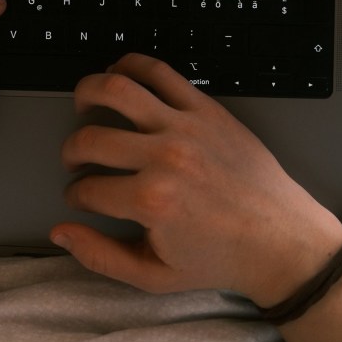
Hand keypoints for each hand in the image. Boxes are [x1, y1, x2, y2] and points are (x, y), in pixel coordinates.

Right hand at [51, 53, 341, 306]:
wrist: (281, 239)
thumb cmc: (221, 258)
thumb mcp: (155, 276)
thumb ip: (100, 257)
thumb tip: (60, 232)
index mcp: (151, 202)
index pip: (87, 188)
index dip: (75, 195)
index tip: (80, 196)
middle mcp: (165, 158)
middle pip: (91, 139)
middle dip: (71, 151)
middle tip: (75, 160)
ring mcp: (186, 127)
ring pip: (117, 90)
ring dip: (87, 92)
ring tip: (83, 105)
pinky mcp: (206, 109)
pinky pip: (159, 72)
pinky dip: (130, 65)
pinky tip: (117, 73)